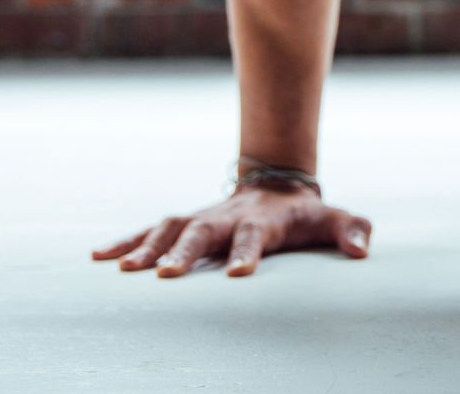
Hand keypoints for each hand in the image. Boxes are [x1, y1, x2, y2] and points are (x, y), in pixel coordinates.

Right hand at [91, 184, 373, 277]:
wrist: (278, 185)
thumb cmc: (306, 215)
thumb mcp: (334, 219)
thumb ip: (351, 230)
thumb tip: (361, 249)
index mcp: (263, 219)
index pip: (254, 235)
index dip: (247, 252)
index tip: (238, 274)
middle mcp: (226, 216)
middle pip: (202, 231)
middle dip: (184, 251)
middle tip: (165, 275)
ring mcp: (202, 216)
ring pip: (170, 228)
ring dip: (147, 247)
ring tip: (122, 270)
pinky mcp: (183, 223)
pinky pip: (150, 230)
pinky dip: (125, 241)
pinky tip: (98, 258)